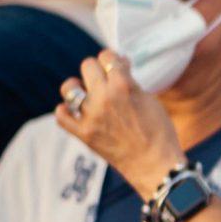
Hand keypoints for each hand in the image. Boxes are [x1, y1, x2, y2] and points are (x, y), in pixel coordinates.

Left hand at [53, 53, 183, 194]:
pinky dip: (65, 110)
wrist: (155, 165)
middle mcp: (104, 97)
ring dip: (76, 86)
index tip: (116, 65)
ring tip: (84, 92)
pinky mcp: (83, 133)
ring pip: (70, 87)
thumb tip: (119, 64)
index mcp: (123, 85)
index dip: (112, 59)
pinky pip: (61, 115)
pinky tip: (74, 110)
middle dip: (97, 69)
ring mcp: (90, 116)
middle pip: (87, 66)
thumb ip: (130, 81)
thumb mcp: (149, 99)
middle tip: (105, 79)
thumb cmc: (159, 132)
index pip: (107, 57)